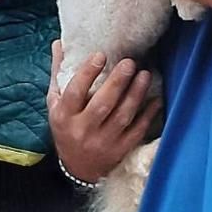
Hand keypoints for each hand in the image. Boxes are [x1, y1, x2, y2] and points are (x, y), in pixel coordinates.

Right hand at [47, 41, 160, 183]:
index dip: (87, 73)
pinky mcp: (120, 149)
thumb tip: (60, 43)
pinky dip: (148, 114)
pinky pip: (137, 130)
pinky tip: (156, 98)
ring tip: (145, 74)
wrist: (77, 168)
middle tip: (130, 62)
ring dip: (135, 94)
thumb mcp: (55, 104)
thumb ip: (59, 74)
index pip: (75, 92)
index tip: (100, 55)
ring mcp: (103, 141)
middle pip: (103, 104)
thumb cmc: (66, 128)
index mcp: (65, 116)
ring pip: (122, 116)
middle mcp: (83, 130)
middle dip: (117, 82)